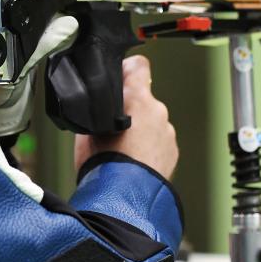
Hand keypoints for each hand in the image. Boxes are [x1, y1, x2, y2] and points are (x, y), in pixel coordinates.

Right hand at [74, 55, 178, 180]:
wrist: (123, 196)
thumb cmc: (104, 164)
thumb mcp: (87, 131)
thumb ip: (97, 111)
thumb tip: (98, 107)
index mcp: (137, 98)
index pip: (138, 65)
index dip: (128, 70)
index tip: (121, 77)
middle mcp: (157, 111)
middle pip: (143, 99)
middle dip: (131, 109)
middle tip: (115, 127)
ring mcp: (167, 131)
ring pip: (152, 121)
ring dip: (141, 130)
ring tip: (124, 149)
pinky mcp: (172, 150)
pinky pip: (159, 140)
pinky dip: (149, 147)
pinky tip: (134, 160)